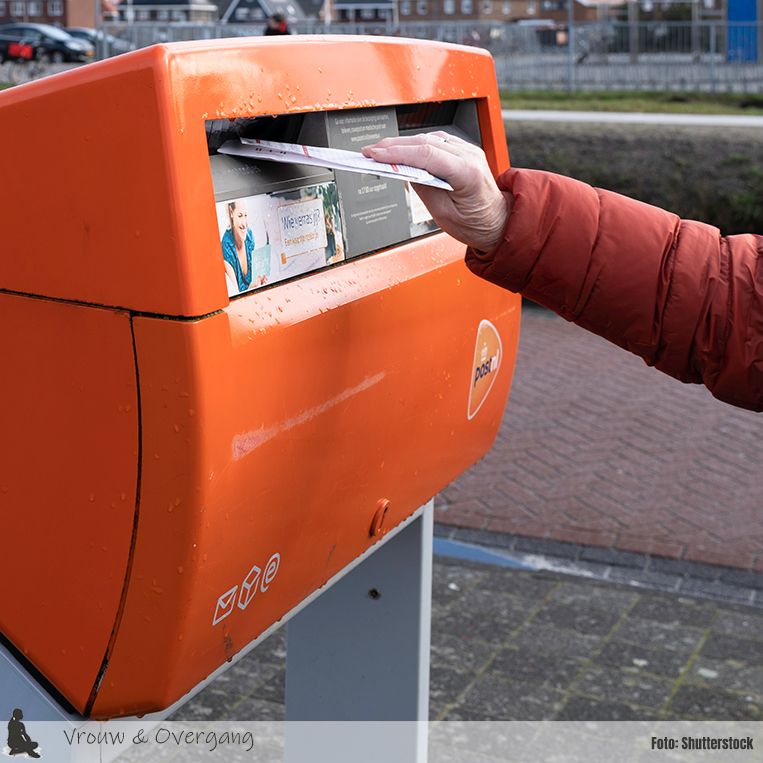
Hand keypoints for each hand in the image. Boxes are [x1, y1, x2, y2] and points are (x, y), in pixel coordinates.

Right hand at [362, 132, 510, 251]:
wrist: (497, 222)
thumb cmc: (476, 224)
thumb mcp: (443, 214)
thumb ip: (423, 188)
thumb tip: (402, 170)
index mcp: (467, 172)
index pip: (425, 154)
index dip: (396, 152)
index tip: (375, 154)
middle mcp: (470, 155)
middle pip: (425, 142)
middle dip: (393, 145)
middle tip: (369, 151)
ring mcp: (468, 150)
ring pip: (429, 138)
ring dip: (402, 143)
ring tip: (380, 151)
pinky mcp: (464, 151)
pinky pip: (436, 141)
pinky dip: (416, 145)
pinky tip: (401, 150)